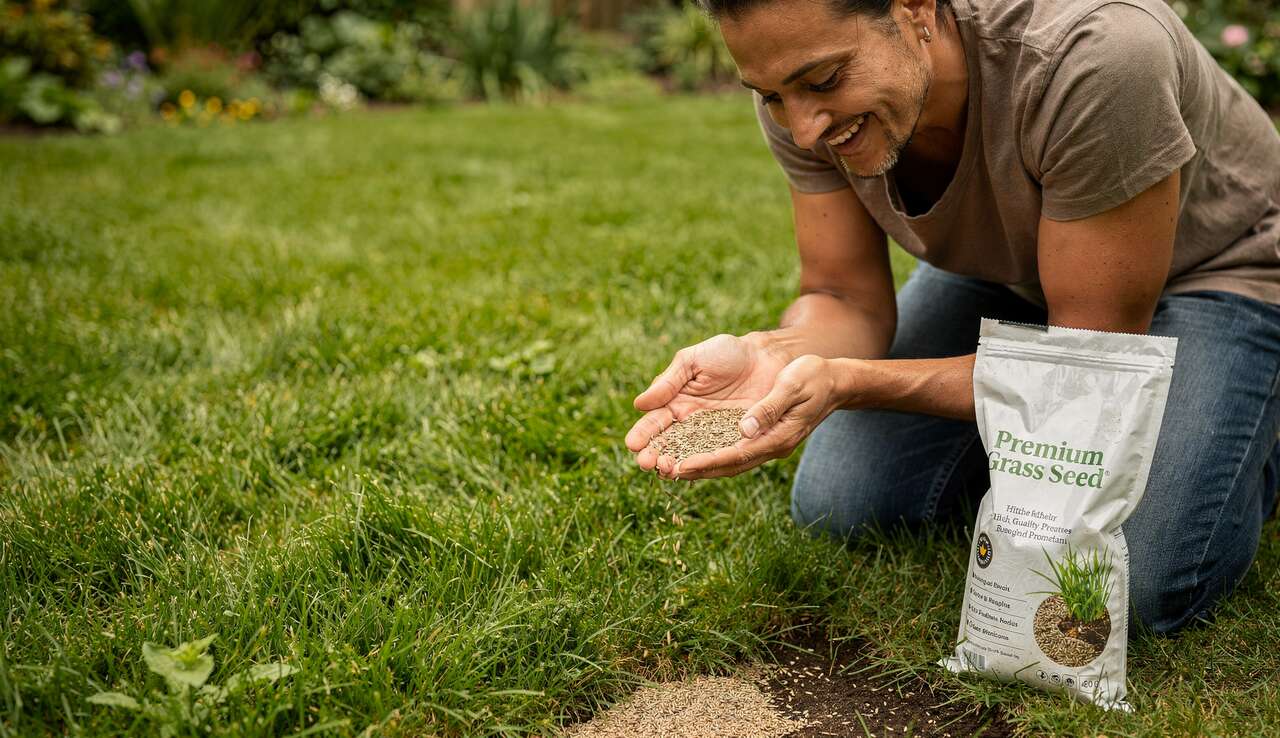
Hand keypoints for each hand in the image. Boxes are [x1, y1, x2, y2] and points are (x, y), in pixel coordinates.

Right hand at [625, 333, 788, 477]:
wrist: (767, 357)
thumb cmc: (727, 353)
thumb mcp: (692, 361)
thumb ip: (668, 382)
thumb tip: (639, 404)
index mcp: (675, 404)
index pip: (654, 423)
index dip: (642, 434)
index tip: (632, 444)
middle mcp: (691, 425)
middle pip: (668, 445)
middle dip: (655, 455)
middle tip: (647, 463)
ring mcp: (713, 436)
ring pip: (690, 455)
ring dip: (676, 464)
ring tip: (666, 469)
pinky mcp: (735, 443)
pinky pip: (719, 457)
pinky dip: (706, 465)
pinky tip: (693, 470)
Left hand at [673, 354, 847, 479]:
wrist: (832, 380)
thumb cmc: (814, 377)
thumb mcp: (794, 386)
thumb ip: (770, 407)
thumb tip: (745, 428)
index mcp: (778, 437)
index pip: (737, 455)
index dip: (709, 462)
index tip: (682, 467)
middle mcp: (769, 445)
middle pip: (727, 465)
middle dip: (696, 470)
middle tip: (663, 472)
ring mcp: (764, 442)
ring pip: (726, 460)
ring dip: (698, 465)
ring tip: (667, 467)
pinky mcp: (759, 434)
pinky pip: (729, 447)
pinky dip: (708, 451)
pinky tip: (687, 450)